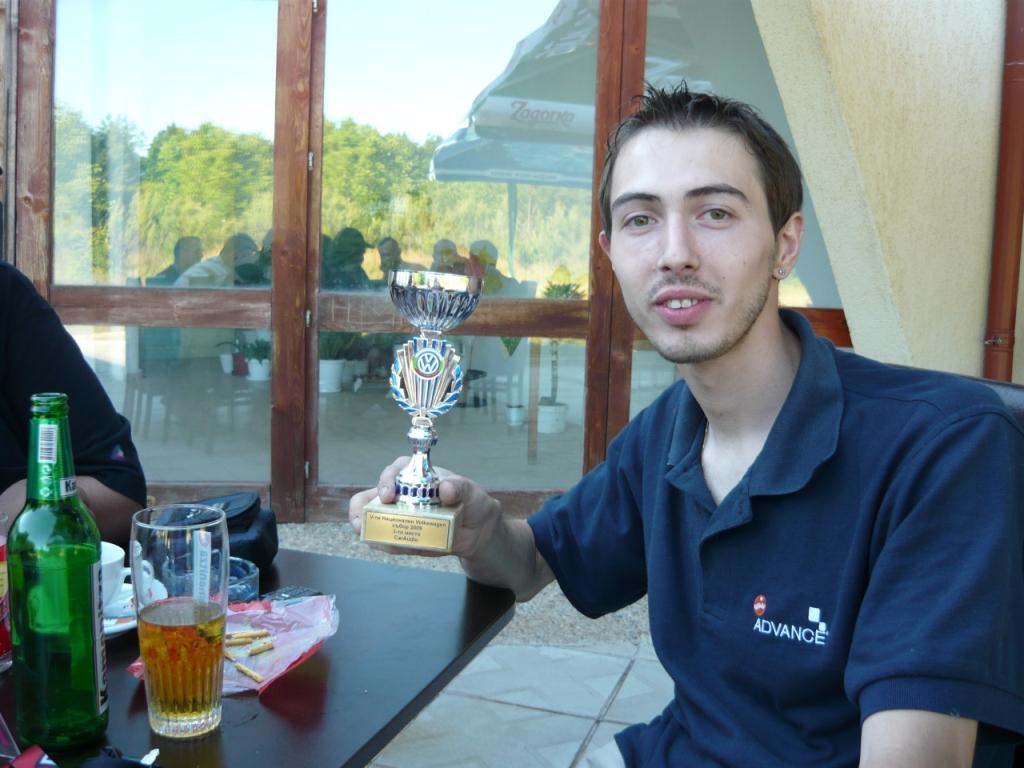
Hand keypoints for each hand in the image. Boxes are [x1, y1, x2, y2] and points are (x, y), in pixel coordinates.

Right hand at [348, 456, 501, 558]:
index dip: (386, 481)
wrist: (478, 530)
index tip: (388, 495)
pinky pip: (387, 541)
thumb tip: (445, 488)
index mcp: (415, 475)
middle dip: (360, 509)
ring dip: (371, 531)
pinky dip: (387, 546)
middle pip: (370, 496)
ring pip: (373, 521)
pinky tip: (396, 548)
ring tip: (379, 541)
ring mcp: (399, 516)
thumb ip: (460, 487)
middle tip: (360, 522)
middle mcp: (401, 493)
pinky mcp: (402, 535)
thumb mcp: (470, 491)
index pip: (394, 471)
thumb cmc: (472, 501)